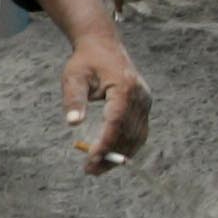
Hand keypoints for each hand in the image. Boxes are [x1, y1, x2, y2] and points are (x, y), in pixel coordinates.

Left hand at [63, 39, 149, 173]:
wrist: (103, 46)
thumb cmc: (86, 61)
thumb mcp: (73, 77)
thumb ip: (74, 99)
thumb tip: (73, 124)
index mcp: (124, 88)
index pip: (116, 122)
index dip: (105, 143)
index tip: (91, 160)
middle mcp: (139, 97)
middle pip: (128, 133)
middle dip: (110, 155)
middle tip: (90, 171)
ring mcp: (145, 102)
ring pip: (136, 137)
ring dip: (119, 155)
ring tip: (97, 169)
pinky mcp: (144, 106)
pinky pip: (138, 132)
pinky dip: (126, 147)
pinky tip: (111, 157)